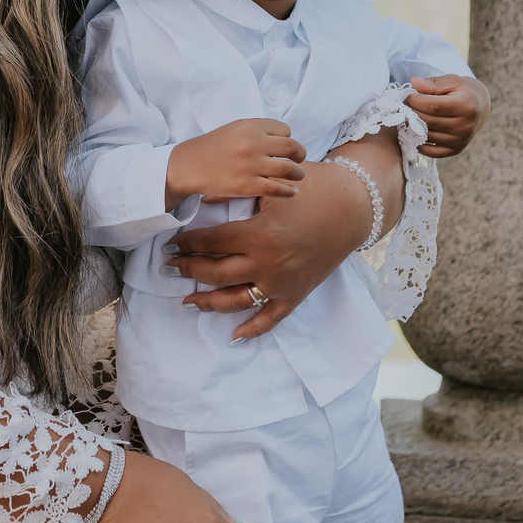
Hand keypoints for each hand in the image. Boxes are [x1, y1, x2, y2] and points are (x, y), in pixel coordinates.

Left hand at [164, 132, 404, 341]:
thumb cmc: (314, 188)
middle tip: (168, 267)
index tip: (170, 243)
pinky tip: (233, 336)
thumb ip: (235, 193)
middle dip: (187, 270)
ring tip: (187, 301)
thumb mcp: (272, 186)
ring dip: (207, 302)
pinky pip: (270, 319)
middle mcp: (268, 264)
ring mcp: (282, 283)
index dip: (186, 243)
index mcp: (259, 234)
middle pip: (215, 273)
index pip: (210, 242)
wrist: (354, 207)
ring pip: (235, 300)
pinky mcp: (296, 294)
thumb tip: (201, 198)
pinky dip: (251, 330)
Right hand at [165, 118, 305, 209]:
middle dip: (300, 155)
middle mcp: (253, 143)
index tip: (282, 149)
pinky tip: (291, 192)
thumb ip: (259, 131)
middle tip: (298, 161)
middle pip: (293, 148)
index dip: (287, 140)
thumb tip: (287, 141)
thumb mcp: (236, 128)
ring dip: (298, 174)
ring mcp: (251, 165)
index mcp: (251, 126)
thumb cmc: (215, 147)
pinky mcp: (248, 186)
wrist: (190, 165)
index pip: (286, 130)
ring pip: (290, 169)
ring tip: (296, 176)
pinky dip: (290, 191)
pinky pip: (279, 189)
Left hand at [406, 75, 489, 157]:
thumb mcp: (452, 81)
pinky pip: (432, 152)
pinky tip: (415, 132)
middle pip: (429, 122)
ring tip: (408, 117)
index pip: (432, 106)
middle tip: (403, 106)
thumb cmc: (465, 91)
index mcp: (466, 106)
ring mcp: (461, 140)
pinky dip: (420, 144)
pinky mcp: (457, 150)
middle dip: (411, 113)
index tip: (406, 96)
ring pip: (428, 136)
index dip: (415, 101)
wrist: (481, 107)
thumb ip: (433, 83)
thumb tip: (414, 83)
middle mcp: (465, 126)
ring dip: (413, 128)